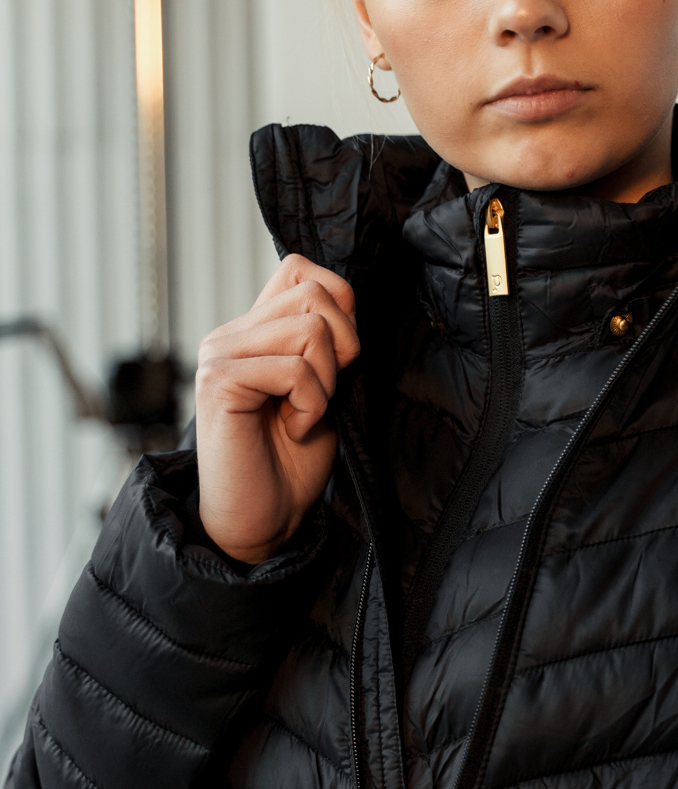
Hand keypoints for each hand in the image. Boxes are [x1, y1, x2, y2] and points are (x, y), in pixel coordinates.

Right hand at [195, 255, 359, 563]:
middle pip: (314, 293)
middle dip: (342, 347)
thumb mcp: (324, 388)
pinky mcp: (219, 381)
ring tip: (303, 416)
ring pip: (310, 328)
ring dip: (325, 383)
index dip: (339, 303)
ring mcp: (220, 354)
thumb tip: (348, 304)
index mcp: (255, 330)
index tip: (338, 361)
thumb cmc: (294, 461)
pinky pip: (294, 369)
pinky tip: (293, 429)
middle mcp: (231, 334)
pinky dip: (311, 405)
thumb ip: (326, 342)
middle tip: (323, 395)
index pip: (300, 268)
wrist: (265, 520)